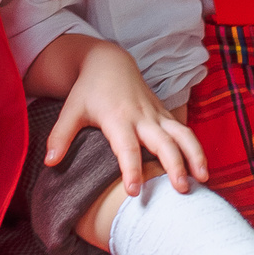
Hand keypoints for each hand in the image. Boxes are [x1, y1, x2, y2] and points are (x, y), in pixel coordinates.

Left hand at [32, 35, 207, 194]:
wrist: (110, 62)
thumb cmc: (88, 90)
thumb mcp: (71, 110)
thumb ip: (60, 136)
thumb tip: (50, 162)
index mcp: (117, 118)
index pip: (127, 147)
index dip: (132, 169)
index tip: (135, 192)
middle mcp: (142, 116)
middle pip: (163, 142)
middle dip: (174, 165)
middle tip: (180, 190)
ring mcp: (157, 114)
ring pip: (182, 135)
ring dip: (195, 155)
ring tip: (203, 179)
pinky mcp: (166, 114)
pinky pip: (185, 131)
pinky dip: (196, 149)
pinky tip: (203, 169)